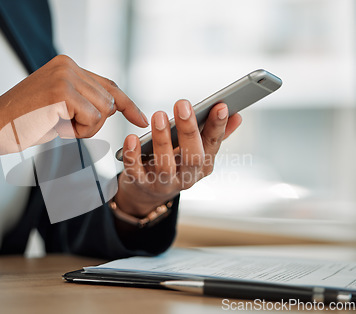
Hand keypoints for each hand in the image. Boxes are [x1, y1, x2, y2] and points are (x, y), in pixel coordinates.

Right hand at [0, 55, 148, 160]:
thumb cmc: (24, 122)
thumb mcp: (59, 105)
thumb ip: (83, 99)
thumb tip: (113, 106)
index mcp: (67, 65)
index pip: (108, 85)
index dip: (127, 104)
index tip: (140, 119)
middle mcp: (68, 65)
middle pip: (108, 101)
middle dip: (92, 123)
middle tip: (65, 126)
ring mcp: (65, 76)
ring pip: (103, 111)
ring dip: (85, 128)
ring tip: (58, 125)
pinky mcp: (62, 91)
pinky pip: (91, 118)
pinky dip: (77, 131)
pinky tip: (55, 127)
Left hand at [115, 99, 241, 217]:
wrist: (147, 193)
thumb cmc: (174, 163)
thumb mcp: (196, 152)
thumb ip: (214, 134)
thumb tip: (237, 116)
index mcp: (203, 166)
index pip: (213, 145)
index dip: (218, 126)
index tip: (220, 105)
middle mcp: (187, 177)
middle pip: (192, 156)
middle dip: (188, 130)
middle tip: (182, 104)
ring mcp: (164, 183)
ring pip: (165, 165)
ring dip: (162, 140)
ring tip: (159, 116)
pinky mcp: (141, 185)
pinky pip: (136, 172)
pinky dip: (133, 155)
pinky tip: (132, 138)